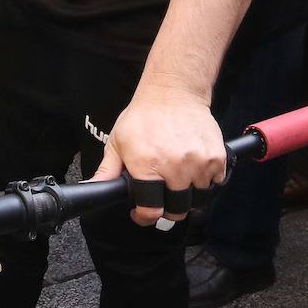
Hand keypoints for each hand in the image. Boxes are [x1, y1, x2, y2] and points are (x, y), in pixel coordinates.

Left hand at [90, 82, 226, 226]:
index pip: (151, 210)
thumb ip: (106, 171)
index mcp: (147, 165)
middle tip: (162, 197)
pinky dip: (206, 180)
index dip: (144, 216)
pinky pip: (215, 182)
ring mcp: (198, 163)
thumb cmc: (143, 116)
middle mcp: (175, 167)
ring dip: (188, 194)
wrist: (173, 91)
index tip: (142, 213)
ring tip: (178, 180)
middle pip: (177, 210)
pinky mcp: (216, 157)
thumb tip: (91, 188)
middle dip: (168, 209)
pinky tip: (193, 169)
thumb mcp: (117, 142)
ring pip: (198, 199)